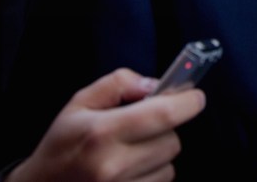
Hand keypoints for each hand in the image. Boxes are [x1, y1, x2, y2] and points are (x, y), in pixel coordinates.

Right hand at [5, 68, 205, 181]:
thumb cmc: (62, 144)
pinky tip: (130, 170)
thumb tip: (153, 84)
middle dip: (166, 129)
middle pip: (172, 141)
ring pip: (169, 165)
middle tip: (144, 126)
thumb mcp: (80, 103)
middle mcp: (113, 165)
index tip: (194, 96)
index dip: (188, 102)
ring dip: (159, 154)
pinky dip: (152, 174)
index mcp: (102, 133)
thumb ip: (118, 84)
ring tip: (131, 152)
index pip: (164, 114)